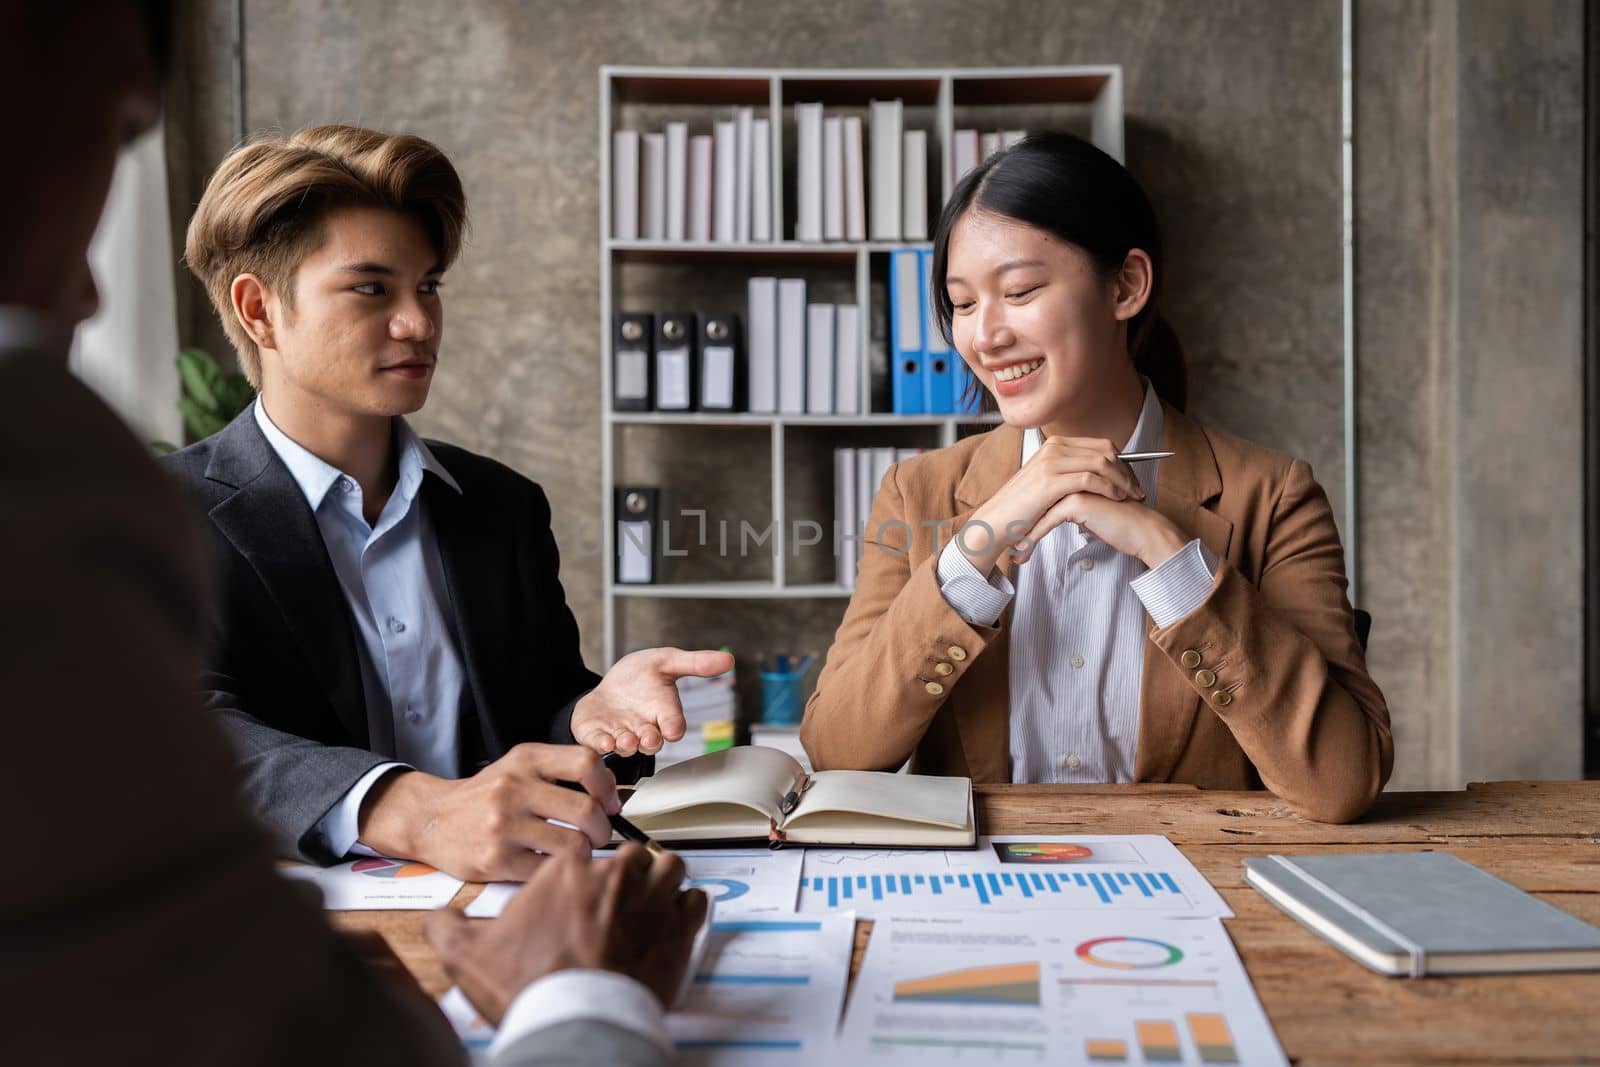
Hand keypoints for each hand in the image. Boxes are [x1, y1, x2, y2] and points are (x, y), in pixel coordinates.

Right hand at [357, 744, 620, 881]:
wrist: (430, 819)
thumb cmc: (485, 795)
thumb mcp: (517, 767)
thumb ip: (560, 772)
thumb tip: (612, 794)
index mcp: (524, 760)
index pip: (585, 762)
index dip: (608, 786)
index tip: (611, 803)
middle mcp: (513, 788)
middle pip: (585, 810)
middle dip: (603, 829)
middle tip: (600, 836)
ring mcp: (503, 825)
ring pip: (573, 845)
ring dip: (585, 854)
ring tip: (578, 853)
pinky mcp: (496, 859)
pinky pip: (548, 870)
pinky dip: (558, 872)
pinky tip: (553, 868)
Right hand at [424, 844, 708, 1025]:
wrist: (574, 1023)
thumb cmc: (527, 986)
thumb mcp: (468, 956)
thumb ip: (448, 928)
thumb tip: (436, 919)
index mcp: (566, 871)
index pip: (584, 844)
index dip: (586, 864)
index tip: (583, 883)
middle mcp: (613, 875)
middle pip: (633, 852)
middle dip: (629, 870)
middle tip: (619, 897)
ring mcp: (651, 899)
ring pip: (671, 866)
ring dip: (664, 880)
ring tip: (652, 901)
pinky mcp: (679, 928)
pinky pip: (696, 899)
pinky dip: (688, 907)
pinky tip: (674, 923)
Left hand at [571, 647, 734, 755]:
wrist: (609, 685)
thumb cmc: (641, 677)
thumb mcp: (666, 661)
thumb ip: (695, 663)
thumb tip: (728, 660)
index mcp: (663, 713)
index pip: (674, 724)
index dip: (674, 727)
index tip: (673, 729)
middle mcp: (645, 728)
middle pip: (652, 741)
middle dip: (650, 741)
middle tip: (649, 738)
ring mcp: (621, 734)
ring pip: (626, 746)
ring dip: (626, 745)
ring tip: (625, 740)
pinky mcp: (598, 735)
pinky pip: (600, 744)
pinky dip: (602, 744)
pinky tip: (603, 741)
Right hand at [964, 436, 1145, 574]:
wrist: (996, 521)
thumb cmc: (1022, 508)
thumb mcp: (1048, 483)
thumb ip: (1070, 474)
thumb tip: (1098, 477)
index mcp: (1055, 444)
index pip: (1101, 445)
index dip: (1123, 462)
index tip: (1133, 481)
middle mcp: (1054, 447)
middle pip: (1106, 451)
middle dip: (1128, 471)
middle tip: (1138, 490)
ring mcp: (1051, 462)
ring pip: (1101, 463)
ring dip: (1123, 481)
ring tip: (1132, 497)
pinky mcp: (1050, 481)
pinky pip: (1090, 479)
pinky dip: (1109, 488)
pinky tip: (1116, 499)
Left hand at [1006, 490, 1186, 567]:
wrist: (1142, 530)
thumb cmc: (1119, 522)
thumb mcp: (1089, 512)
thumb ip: (1071, 507)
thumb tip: (1048, 515)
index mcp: (1074, 474)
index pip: (1041, 494)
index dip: (1027, 516)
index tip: (1014, 536)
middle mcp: (1072, 475)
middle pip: (1036, 500)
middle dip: (1021, 526)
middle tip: (1010, 548)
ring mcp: (1073, 486)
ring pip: (1038, 511)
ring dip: (1024, 535)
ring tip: (1015, 554)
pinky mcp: (1077, 501)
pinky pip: (1048, 521)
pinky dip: (1034, 538)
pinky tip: (1024, 553)